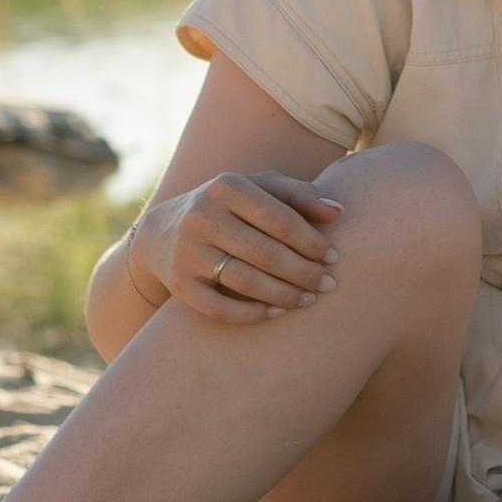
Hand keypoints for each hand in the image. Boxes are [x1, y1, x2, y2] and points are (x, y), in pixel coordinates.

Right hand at [132, 172, 341, 324]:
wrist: (163, 231)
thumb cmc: (231, 207)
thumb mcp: (261, 188)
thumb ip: (299, 195)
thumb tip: (338, 211)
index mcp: (226, 187)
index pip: (280, 219)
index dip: (311, 242)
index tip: (333, 257)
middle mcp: (202, 216)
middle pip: (265, 253)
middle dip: (303, 272)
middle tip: (328, 284)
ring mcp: (186, 252)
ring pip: (245, 282)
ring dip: (283, 295)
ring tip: (308, 300)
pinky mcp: (178, 284)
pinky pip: (219, 308)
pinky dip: (252, 314)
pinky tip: (277, 312)